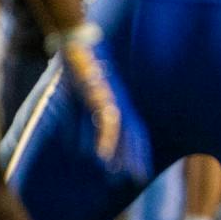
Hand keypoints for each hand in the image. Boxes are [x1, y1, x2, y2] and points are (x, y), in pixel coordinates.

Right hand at [52, 23, 150, 181]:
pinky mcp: (101, 96)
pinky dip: (105, 141)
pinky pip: (106, 122)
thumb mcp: (89, 90)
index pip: (135, 129)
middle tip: (138, 178)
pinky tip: (101, 157)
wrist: (80, 41)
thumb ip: (88, 110)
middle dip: (134, 156)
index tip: (141, 169)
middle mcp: (121, 101)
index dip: (138, 149)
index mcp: (121, 100)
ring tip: (116, 174)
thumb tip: (83, 130)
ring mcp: (113, 98)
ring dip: (119, 154)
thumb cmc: (83, 66)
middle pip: (133, 133)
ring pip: (121, 132)